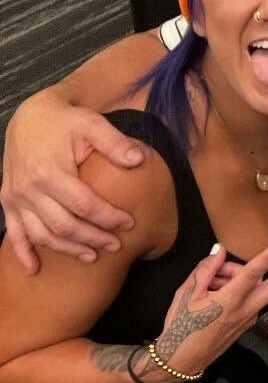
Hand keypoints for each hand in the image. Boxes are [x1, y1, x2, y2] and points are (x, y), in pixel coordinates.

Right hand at [1, 90, 143, 272]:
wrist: (30, 114)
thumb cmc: (64, 120)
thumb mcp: (91, 124)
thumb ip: (114, 142)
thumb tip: (138, 160)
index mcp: (51, 171)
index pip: (84, 205)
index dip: (108, 217)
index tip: (129, 223)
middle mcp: (29, 188)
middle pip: (64, 225)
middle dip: (93, 238)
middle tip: (116, 245)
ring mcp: (16, 197)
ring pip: (42, 234)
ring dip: (67, 249)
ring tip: (91, 256)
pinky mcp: (8, 200)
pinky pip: (14, 232)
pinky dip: (23, 252)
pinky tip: (35, 268)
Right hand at [154, 242, 267, 376]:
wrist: (181, 360)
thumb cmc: (180, 325)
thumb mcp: (186, 293)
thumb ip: (206, 268)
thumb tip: (219, 250)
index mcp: (230, 301)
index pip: (252, 274)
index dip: (267, 257)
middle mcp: (247, 309)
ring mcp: (250, 317)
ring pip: (258, 286)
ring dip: (241, 275)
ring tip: (207, 284)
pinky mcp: (247, 322)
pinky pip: (249, 296)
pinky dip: (237, 287)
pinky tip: (213, 290)